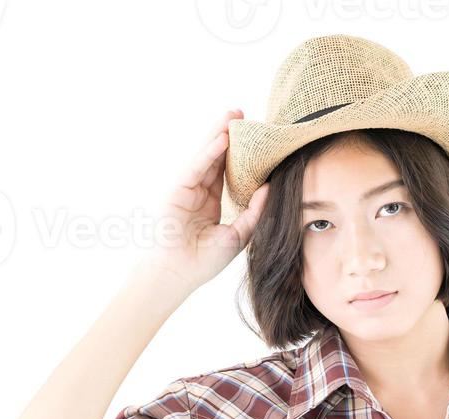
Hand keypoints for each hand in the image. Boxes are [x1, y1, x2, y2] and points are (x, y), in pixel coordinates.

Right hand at [137, 108, 269, 295]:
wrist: (180, 274)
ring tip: (234, 115)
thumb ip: (254, 212)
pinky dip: (209, 153)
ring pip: (206, 156)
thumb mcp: (239, 235)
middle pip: (217, 158)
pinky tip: (222, 138)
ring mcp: (187, 189)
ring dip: (219, 134)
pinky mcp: (178, 190)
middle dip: (230, 136)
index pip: (229, 173)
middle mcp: (199, 192)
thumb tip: (270, 188)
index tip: (257, 138)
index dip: (242, 156)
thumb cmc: (205, 260)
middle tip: (245, 115)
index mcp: (212, 203)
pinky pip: (197, 167)